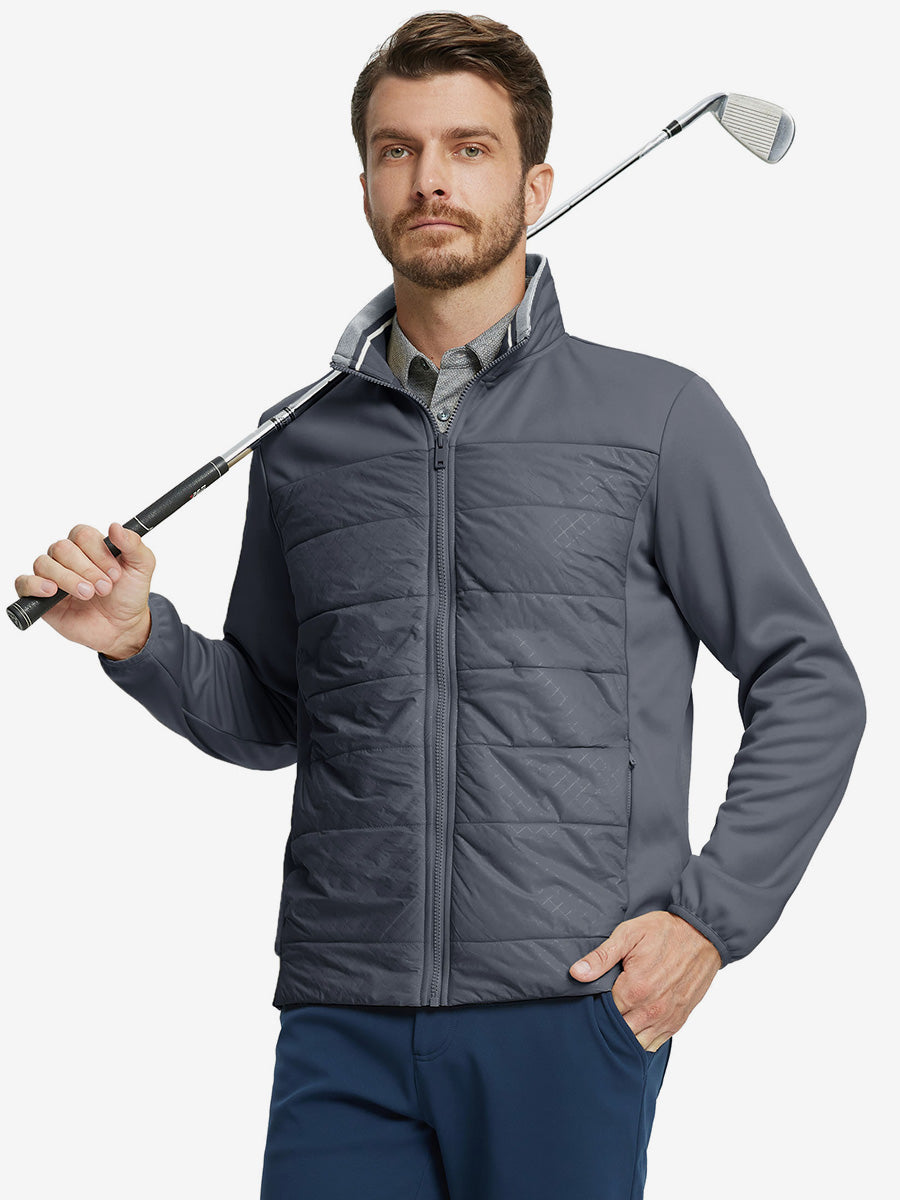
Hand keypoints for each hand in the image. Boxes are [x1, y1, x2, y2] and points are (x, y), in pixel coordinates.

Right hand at [14, 521, 154, 658]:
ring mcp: (52, 575)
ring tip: (87, 594)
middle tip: (104, 588)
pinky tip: (51, 591)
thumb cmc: (129, 594)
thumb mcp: (142, 567)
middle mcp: (67, 557)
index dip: (98, 552)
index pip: (82, 535)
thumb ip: (133, 545)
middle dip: (86, 570)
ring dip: (68, 579)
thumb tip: (116, 526)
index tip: (115, 572)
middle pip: (62, 548)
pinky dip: (34, 584)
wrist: (123, 627)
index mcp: (89, 545)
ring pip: (44, 563)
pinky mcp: (41, 596)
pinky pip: (24, 583)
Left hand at [569, 911, 721, 1051]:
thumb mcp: (628, 934)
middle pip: (618, 1031)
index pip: (603, 1012)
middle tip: (602, 1009)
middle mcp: (651, 1009)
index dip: (595, 1005)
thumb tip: (576, 973)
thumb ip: (601, 957)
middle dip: (607, 1023)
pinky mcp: (678, 1021)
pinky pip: (655, 1044)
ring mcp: (666, 1018)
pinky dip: (642, 1040)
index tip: (593, 996)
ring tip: (618, 1019)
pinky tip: (635, 1026)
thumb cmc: (664, 932)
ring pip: (636, 1043)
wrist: (702, 935)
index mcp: (635, 989)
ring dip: (624, 1034)